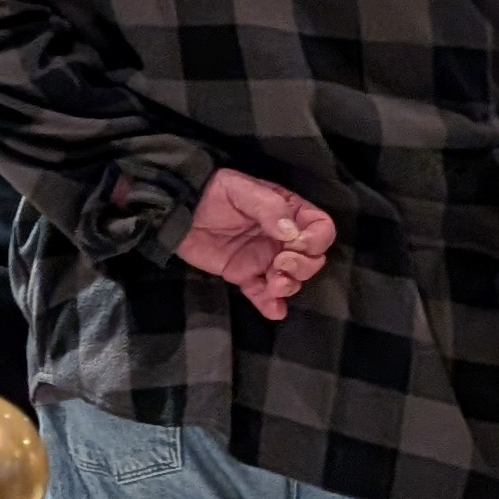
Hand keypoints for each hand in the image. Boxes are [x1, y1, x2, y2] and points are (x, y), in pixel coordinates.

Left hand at [178, 168, 334, 321]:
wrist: (177, 211)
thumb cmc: (212, 192)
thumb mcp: (241, 189)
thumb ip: (269, 208)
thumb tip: (292, 233)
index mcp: (287, 211)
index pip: (320, 228)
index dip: (316, 239)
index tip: (297, 243)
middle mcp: (281, 237)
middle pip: (312, 258)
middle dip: (303, 266)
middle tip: (281, 263)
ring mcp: (264, 258)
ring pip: (291, 279)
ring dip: (288, 285)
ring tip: (273, 283)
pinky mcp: (244, 275)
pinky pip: (262, 294)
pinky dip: (270, 304)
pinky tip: (274, 310)